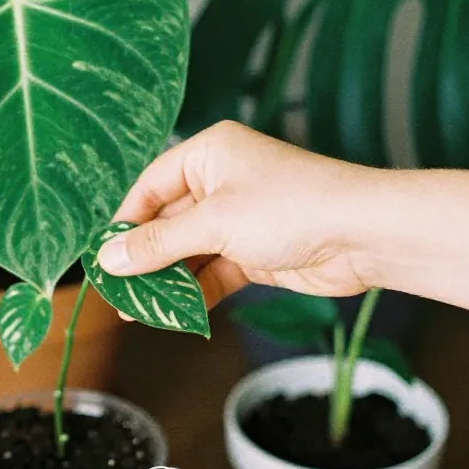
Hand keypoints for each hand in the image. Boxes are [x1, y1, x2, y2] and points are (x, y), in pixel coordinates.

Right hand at [99, 121, 376, 309]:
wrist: (364, 235)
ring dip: (167, 281)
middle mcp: (221, 181)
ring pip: (189, 252)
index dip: (125, 222)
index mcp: (208, 154)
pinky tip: (174, 314)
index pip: (150, 186)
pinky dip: (195, 292)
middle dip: (144, 258)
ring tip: (139, 311)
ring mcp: (239, 219)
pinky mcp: (255, 252)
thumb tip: (108, 260)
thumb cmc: (290, 208)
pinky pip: (212, 272)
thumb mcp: (213, 223)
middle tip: (117, 292)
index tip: (103, 257)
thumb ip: (158, 244)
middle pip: (167, 222)